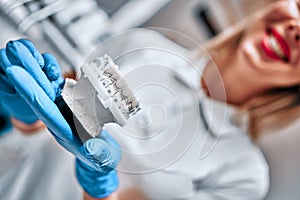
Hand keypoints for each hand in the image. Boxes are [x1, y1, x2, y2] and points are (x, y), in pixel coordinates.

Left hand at [2, 39, 120, 197]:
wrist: (100, 157)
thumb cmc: (101, 159)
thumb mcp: (103, 159)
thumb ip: (98, 154)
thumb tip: (92, 148)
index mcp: (64, 130)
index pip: (43, 108)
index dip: (30, 91)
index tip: (16, 73)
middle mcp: (60, 118)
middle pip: (40, 93)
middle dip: (27, 72)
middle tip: (14, 52)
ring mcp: (65, 111)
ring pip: (47, 88)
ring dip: (35, 70)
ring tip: (23, 52)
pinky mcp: (71, 106)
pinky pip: (59, 88)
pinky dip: (50, 75)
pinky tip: (44, 63)